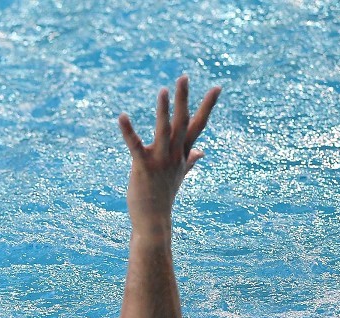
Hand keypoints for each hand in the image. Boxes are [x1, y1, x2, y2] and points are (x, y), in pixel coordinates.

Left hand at [118, 76, 220, 229]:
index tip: (217, 87)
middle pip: (182, 122)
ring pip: (164, 130)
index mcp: (183, 154)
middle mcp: (174, 155)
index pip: (197, 125)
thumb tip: (201, 153)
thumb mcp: (179, 175)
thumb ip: (190, 161)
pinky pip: (135, 145)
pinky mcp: (143, 167)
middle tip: (184, 76)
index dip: (207, 106)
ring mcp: (160, 161)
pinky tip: (122, 117)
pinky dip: (128, 131)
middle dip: (183, 99)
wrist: (153, 219)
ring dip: (163, 110)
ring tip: (163, 90)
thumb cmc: (164, 196)